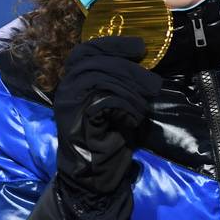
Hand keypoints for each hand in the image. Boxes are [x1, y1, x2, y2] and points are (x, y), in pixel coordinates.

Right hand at [54, 36, 160, 198]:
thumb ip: (117, 81)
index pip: (86, 51)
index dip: (112, 44)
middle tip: (152, 81)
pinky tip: (133, 119)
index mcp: (72, 83)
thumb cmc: (107, 139)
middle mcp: (66, 90)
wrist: (95, 176)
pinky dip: (126, 107)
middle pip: (96, 61)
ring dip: (131, 89)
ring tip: (145, 103)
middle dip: (129, 67)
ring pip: (101, 78)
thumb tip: (140, 60)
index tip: (138, 46)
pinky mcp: (78, 119)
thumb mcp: (113, 102)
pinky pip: (106, 99)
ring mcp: (69, 104)